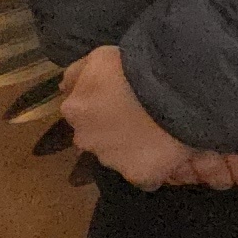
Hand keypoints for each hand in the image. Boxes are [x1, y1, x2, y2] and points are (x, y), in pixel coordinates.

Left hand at [59, 46, 237, 191]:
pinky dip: (153, 170)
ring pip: (118, 159)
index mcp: (74, 110)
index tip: (124, 103)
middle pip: (97, 139)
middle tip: (140, 121)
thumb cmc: (134, 68)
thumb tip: (65, 89)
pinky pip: (145, 179)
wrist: (171, 89)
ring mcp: (111, 160)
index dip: (103, 109)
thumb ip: (76, 75)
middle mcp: (85, 139)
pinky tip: (166, 157)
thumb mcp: (98, 57)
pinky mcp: (138, 175)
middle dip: (113, 133)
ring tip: (157, 136)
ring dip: (132, 150)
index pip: (81, 115)